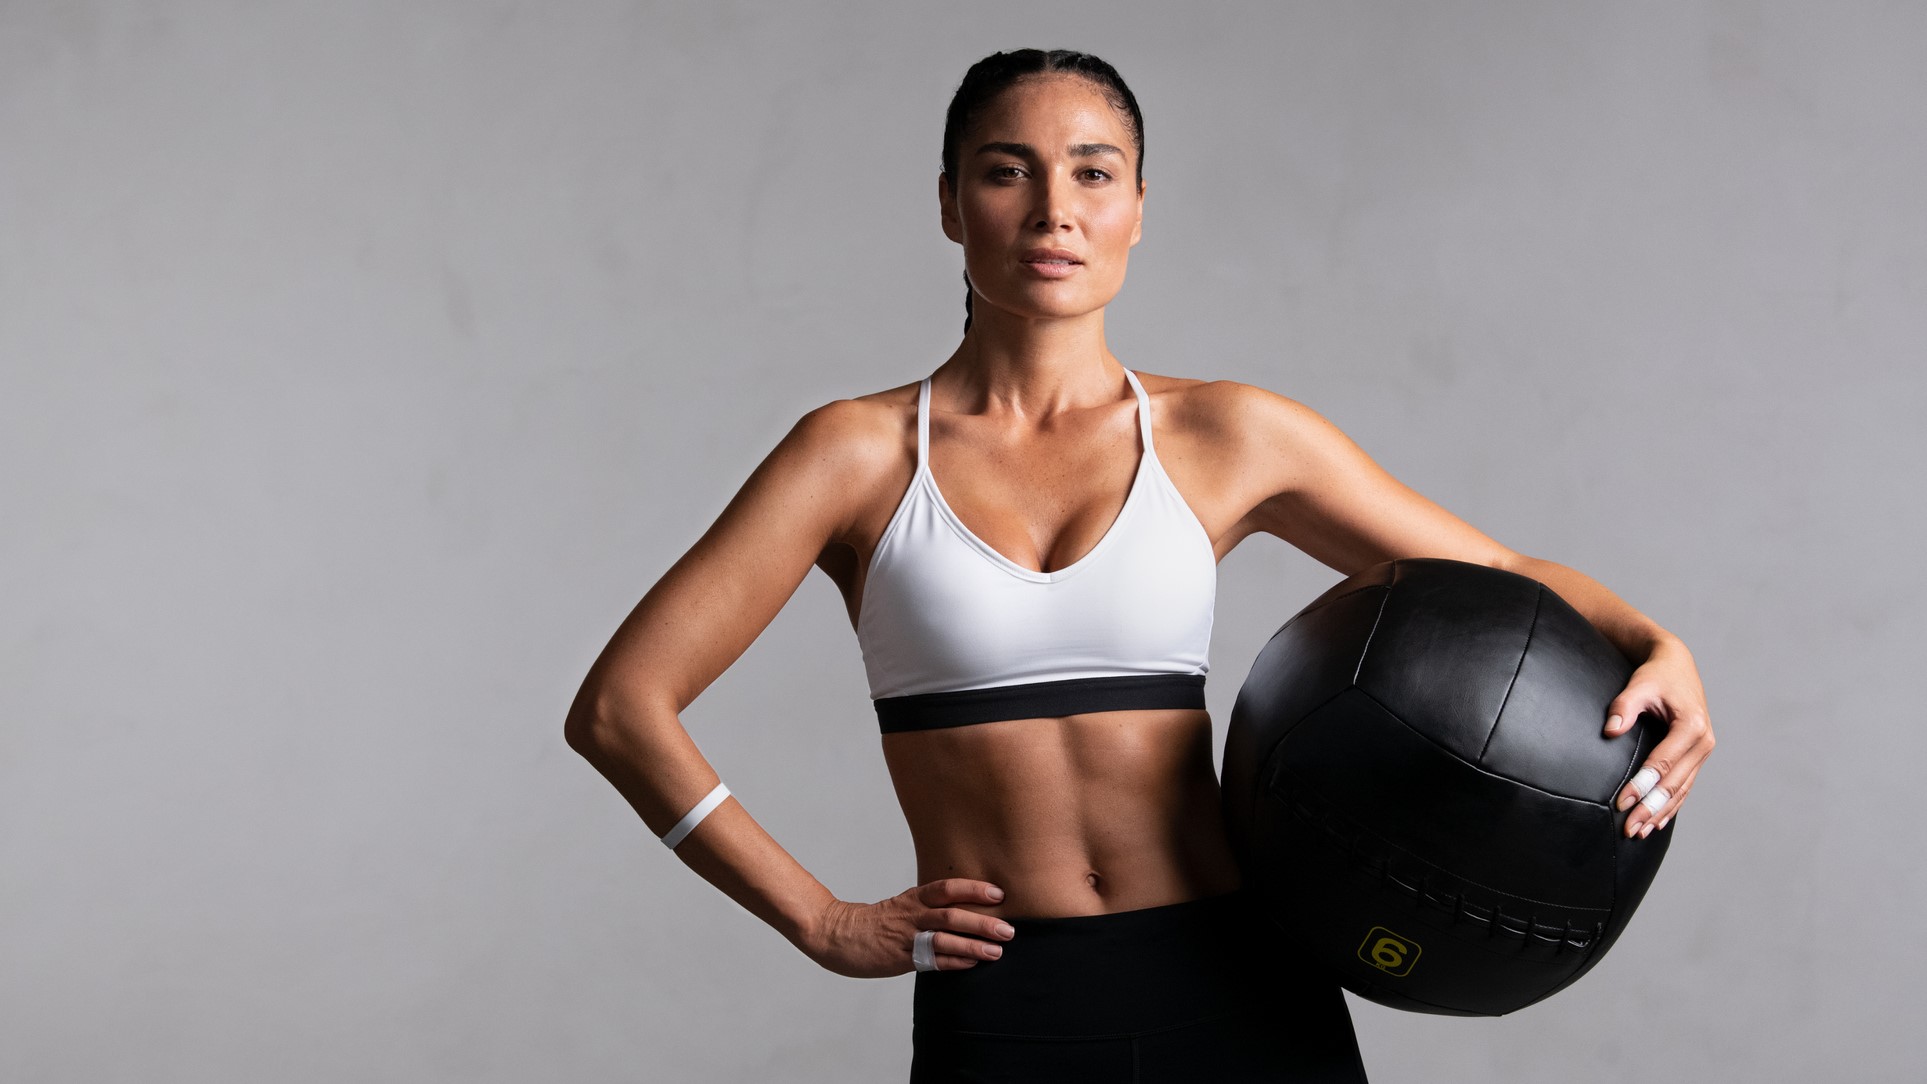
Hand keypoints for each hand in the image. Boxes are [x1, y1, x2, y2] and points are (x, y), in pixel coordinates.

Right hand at [803, 878, 1015, 977]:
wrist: (836, 934)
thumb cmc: (875, 922)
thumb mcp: (902, 905)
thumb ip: (929, 907)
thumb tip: (966, 910)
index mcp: (913, 898)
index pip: (947, 888)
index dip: (974, 889)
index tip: (999, 893)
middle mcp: (912, 914)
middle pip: (952, 914)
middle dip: (982, 922)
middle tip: (1008, 929)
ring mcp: (906, 937)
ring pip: (944, 938)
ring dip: (973, 945)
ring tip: (997, 951)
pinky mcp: (900, 958)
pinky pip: (931, 960)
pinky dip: (954, 962)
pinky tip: (971, 965)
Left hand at [1603, 635, 1714, 838]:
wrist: (1676, 666)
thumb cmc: (1657, 675)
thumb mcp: (1640, 684)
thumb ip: (1624, 706)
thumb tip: (1611, 730)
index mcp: (1692, 726)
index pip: (1663, 763)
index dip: (1642, 785)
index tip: (1621, 802)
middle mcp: (1703, 742)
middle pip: (1674, 783)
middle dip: (1650, 807)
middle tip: (1629, 828)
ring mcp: (1702, 752)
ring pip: (1681, 790)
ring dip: (1660, 812)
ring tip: (1639, 832)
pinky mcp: (1696, 757)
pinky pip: (1684, 786)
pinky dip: (1671, 805)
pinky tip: (1656, 822)